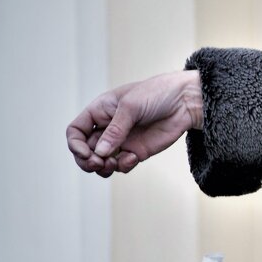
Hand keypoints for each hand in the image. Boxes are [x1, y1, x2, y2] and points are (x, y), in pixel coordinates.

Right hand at [66, 70, 202, 176]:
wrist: (186, 101)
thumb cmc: (157, 94)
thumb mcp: (131, 106)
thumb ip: (115, 130)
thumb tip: (100, 152)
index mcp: (100, 111)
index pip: (76, 131)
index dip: (75, 144)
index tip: (86, 152)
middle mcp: (108, 127)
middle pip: (85, 150)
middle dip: (87, 161)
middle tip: (97, 163)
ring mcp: (122, 141)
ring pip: (102, 162)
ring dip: (103, 167)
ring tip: (111, 164)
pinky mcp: (137, 151)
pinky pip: (122, 165)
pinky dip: (123, 166)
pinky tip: (131, 158)